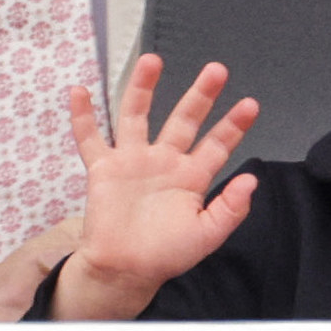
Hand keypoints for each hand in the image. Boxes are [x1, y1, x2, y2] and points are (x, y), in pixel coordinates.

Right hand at [50, 54, 258, 320]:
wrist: (124, 270)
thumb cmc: (165, 255)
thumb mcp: (206, 236)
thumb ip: (230, 209)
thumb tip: (252, 180)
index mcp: (190, 178)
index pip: (216, 145)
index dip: (233, 125)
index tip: (250, 104)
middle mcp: (163, 161)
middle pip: (183, 119)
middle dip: (200, 95)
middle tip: (217, 69)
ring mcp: (132, 161)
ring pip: (136, 115)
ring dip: (142, 88)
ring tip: (152, 60)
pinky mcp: (103, 168)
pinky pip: (90, 138)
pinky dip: (82, 116)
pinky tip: (79, 91)